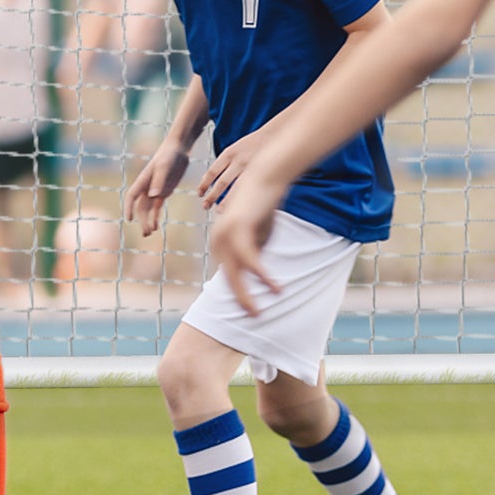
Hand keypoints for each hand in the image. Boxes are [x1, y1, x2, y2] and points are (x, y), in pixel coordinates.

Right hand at [124, 142, 190, 236]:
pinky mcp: (163, 192)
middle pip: (140, 208)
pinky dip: (156, 217)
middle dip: (142, 220)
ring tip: (149, 234)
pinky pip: (157, 207)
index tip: (129, 220)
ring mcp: (154, 190)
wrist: (178, 150)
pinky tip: (156, 227)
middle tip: (146, 233)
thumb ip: (159, 181)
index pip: (131, 197)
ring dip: (147, 221)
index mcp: (143, 181)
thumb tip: (154, 197)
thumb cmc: (169, 156)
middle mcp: (146, 188)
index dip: (129, 208)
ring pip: (148, 210)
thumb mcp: (165, 167)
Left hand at [196, 129, 264, 208]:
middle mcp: (239, 161)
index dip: (204, 184)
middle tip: (205, 206)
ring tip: (219, 211)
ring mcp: (252, 168)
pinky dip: (241, 199)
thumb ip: (227, 162)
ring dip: (226, 202)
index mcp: (229, 153)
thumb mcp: (237, 148)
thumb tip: (212, 178)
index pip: (212, 171)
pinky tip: (238, 207)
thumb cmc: (256, 143)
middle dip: (212, 196)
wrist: (277, 134)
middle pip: (221, 183)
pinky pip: (249, 189)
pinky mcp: (263, 174)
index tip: (199, 193)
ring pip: (235, 189)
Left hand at [208, 178, 281, 316]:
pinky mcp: (238, 230)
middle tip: (253, 317)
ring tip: (259, 312)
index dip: (238, 293)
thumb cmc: (263, 205)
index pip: (227, 274)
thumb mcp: (258, 234)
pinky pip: (250, 260)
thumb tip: (256, 272)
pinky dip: (262, 276)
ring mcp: (225, 235)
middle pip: (228, 278)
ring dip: (248, 295)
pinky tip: (276, 288)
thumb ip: (254, 251)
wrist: (265, 177)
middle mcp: (218, 241)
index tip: (249, 309)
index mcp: (220, 243)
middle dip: (240, 299)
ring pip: (235, 274)